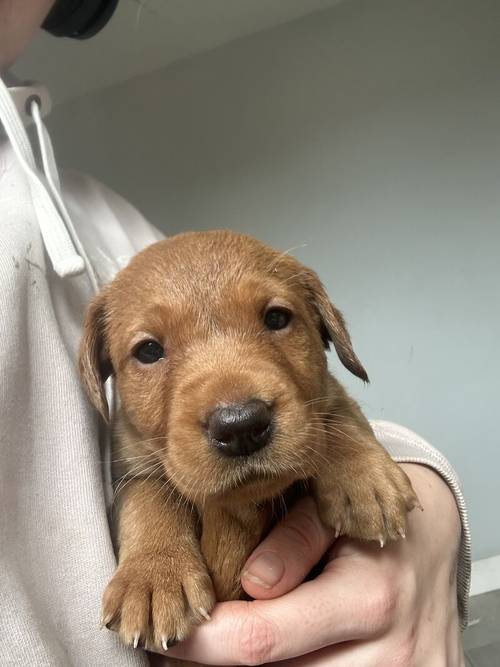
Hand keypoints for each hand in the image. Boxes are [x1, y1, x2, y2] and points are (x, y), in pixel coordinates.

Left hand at [160, 464, 463, 665]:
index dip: (205, 641)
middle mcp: (392, 654)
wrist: (429, 550)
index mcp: (369, 597)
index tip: (175, 631)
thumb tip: (250, 583)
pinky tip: (280, 653)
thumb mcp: (332, 513)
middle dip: (222, 663)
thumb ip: (291, 544)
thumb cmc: (371, 525)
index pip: (263, 638)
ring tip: (235, 640)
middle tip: (194, 641)